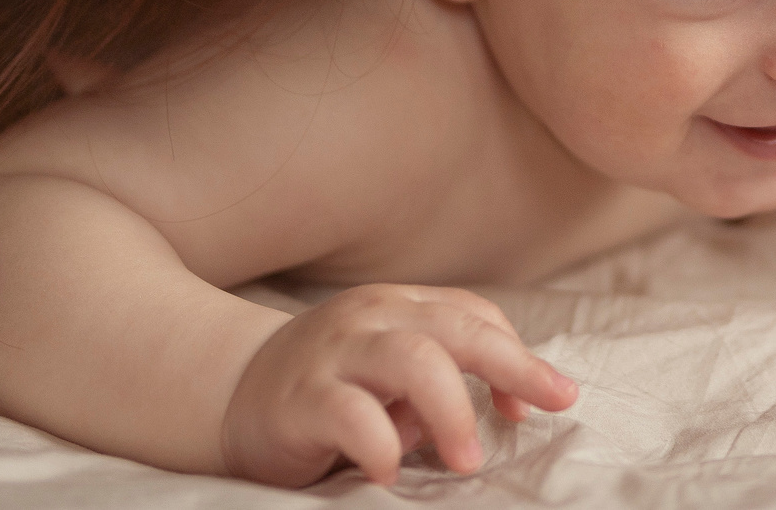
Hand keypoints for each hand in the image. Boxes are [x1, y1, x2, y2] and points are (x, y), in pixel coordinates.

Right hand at [219, 284, 576, 486]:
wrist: (231, 391)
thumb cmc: (330, 386)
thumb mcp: (390, 369)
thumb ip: (442, 377)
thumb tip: (510, 407)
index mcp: (399, 307)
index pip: (473, 316)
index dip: (516, 356)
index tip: (543, 402)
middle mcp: (371, 318)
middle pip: (456, 329)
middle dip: (511, 366)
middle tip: (545, 407)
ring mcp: (335, 354)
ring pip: (413, 359)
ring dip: (453, 409)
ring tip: (466, 459)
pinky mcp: (301, 399)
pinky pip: (352, 415)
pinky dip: (382, 443)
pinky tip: (390, 469)